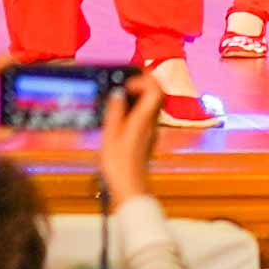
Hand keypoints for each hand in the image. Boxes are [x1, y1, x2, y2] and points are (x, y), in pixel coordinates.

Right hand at [93, 73, 168, 205]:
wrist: (130, 188)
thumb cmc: (119, 165)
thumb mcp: (110, 135)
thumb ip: (115, 111)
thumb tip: (118, 93)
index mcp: (144, 119)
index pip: (156, 89)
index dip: (143, 80)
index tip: (127, 83)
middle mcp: (152, 123)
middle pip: (158, 94)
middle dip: (144, 83)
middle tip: (127, 84)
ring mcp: (152, 131)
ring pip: (154, 104)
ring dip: (141, 95)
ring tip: (121, 98)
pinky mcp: (148, 138)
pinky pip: (147, 115)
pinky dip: (137, 108)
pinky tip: (122, 116)